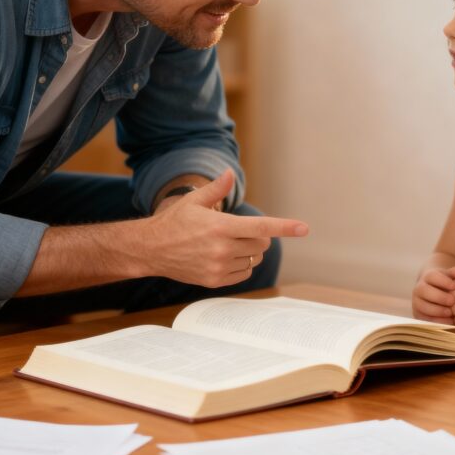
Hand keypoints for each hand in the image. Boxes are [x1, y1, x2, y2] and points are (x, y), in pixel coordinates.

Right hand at [140, 169, 307, 286]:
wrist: (151, 250)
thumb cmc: (174, 222)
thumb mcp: (193, 201)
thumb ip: (216, 189)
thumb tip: (229, 173)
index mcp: (220, 226)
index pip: (261, 227)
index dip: (285, 227)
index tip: (304, 228)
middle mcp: (222, 248)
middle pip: (261, 245)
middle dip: (257, 237)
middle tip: (238, 231)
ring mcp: (219, 267)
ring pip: (253, 260)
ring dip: (249, 252)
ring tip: (226, 244)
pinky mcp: (215, 281)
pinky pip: (244, 274)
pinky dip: (241, 266)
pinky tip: (224, 258)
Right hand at [412, 267, 454, 321]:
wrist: (436, 291)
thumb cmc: (447, 284)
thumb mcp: (451, 276)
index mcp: (427, 277)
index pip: (432, 276)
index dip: (443, 281)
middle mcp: (418, 289)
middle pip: (424, 291)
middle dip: (439, 297)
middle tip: (453, 301)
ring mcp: (416, 302)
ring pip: (422, 306)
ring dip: (436, 310)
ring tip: (450, 313)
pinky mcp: (417, 314)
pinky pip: (424, 319)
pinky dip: (435, 321)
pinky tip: (447, 322)